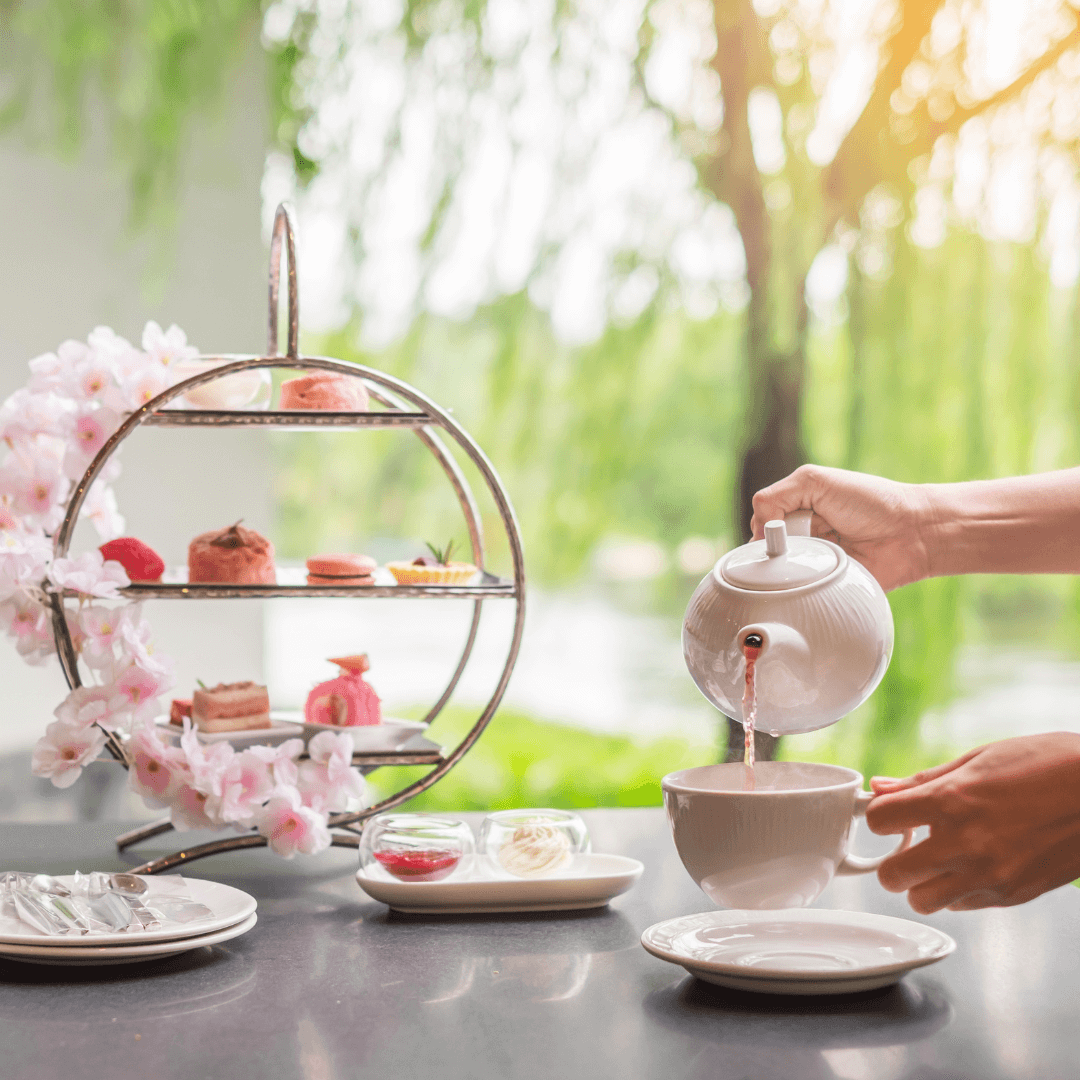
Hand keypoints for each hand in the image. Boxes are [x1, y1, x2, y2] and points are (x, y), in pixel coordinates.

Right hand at [750, 464, 931, 590]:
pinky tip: (809, 580)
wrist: (911, 533)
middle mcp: (802, 534)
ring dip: (786, 567)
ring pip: (778, 572)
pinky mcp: (824, 586)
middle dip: (774, 548)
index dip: (764, 526)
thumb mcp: (815, 481)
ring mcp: (813, 562)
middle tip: (795, 545)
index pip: (761, 519)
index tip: (778, 530)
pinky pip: (799, 593)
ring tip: (807, 561)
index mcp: (797, 507)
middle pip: (766, 546)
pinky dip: (799, 588)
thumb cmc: (869, 501)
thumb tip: (759, 529)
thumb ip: (776, 497)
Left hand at [865, 733, 1079, 912]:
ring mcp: (990, 875)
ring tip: (940, 861)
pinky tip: (973, 866)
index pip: (877, 820)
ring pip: (923, 902)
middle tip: (911, 844)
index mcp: (951, 802)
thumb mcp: (978, 759)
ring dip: (923, 883)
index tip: (892, 815)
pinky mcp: (1012, 896)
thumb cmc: (1046, 764)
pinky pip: (963, 906)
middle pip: (891, 876)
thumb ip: (924, 780)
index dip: (879, 816)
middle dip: (894, 859)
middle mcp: (966, 844)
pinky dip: (958, 892)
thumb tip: (883, 786)